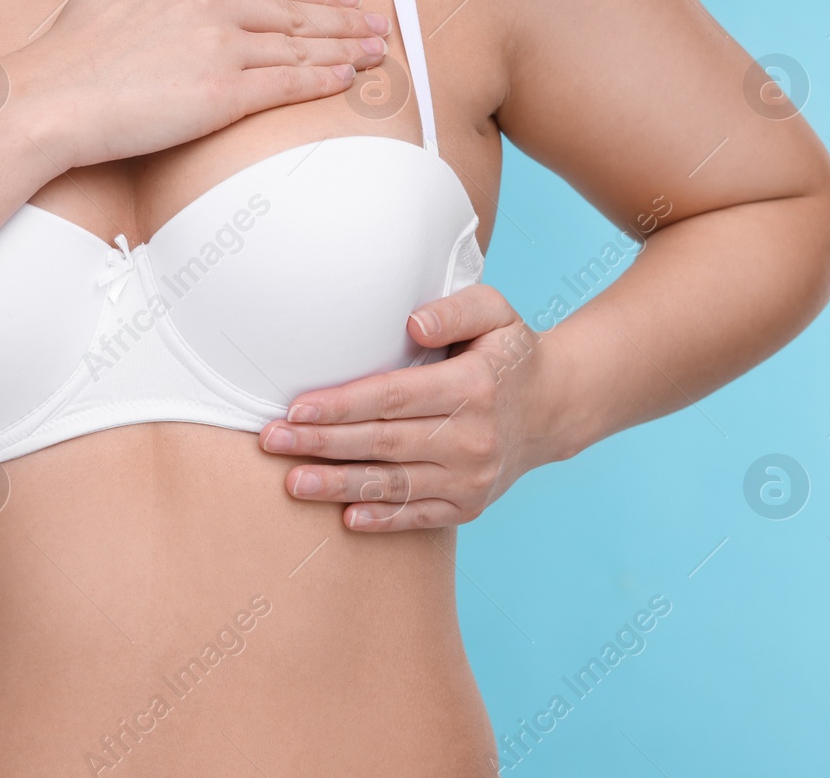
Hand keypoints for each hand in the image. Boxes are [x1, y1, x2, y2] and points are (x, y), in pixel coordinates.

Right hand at [7, 0, 392, 168]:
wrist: (50, 97)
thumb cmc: (69, 53)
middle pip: (294, 9)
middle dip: (342, 17)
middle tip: (375, 23)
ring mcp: (221, 43)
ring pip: (300, 43)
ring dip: (345, 47)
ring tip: (375, 51)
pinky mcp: (224, 91)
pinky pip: (288, 82)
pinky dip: (323, 78)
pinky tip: (347, 77)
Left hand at [257, 284, 570, 531]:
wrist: (557, 408)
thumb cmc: (510, 353)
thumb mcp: (495, 312)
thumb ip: (454, 309)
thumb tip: (413, 325)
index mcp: (472, 387)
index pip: (393, 398)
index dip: (341, 405)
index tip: (296, 408)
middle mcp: (473, 438)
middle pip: (383, 443)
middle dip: (322, 443)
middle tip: (271, 441)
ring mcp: (472, 478)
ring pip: (394, 484)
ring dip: (339, 486)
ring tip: (293, 482)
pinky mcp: (470, 506)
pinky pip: (419, 517)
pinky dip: (382, 520)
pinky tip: (345, 517)